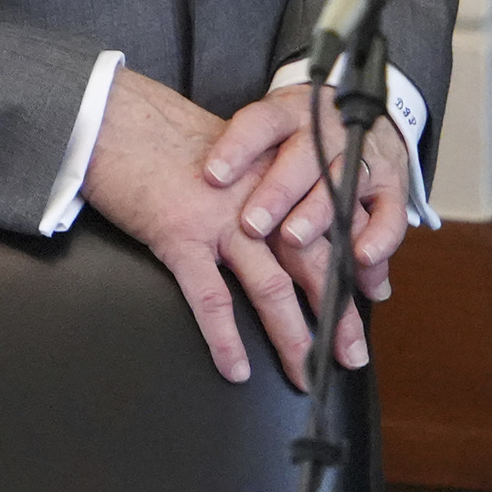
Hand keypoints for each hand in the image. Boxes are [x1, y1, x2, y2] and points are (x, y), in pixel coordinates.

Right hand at [80, 68, 349, 391]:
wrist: (119, 119)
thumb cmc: (169, 140)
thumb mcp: (233, 158)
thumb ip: (263, 189)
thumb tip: (281, 229)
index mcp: (276, 179)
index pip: (329, 227)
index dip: (354, 265)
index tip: (371, 298)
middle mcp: (259, 200)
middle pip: (312, 261)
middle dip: (336, 312)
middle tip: (351, 354)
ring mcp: (222, 219)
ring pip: (271, 286)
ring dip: (292, 335)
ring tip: (306, 373)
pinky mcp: (180, 235)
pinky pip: (210, 296)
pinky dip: (225, 338)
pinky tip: (236, 368)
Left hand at [205, 82, 413, 308]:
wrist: (358, 112)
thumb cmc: (297, 136)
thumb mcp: (270, 132)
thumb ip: (242, 157)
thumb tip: (197, 186)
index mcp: (289, 115)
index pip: (261, 123)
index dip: (237, 148)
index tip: (212, 175)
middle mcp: (325, 132)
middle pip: (302, 158)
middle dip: (277, 191)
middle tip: (251, 223)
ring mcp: (361, 155)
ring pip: (342, 182)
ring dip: (318, 214)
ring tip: (295, 239)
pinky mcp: (391, 181)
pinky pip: (390, 211)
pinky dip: (379, 237)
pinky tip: (361, 258)